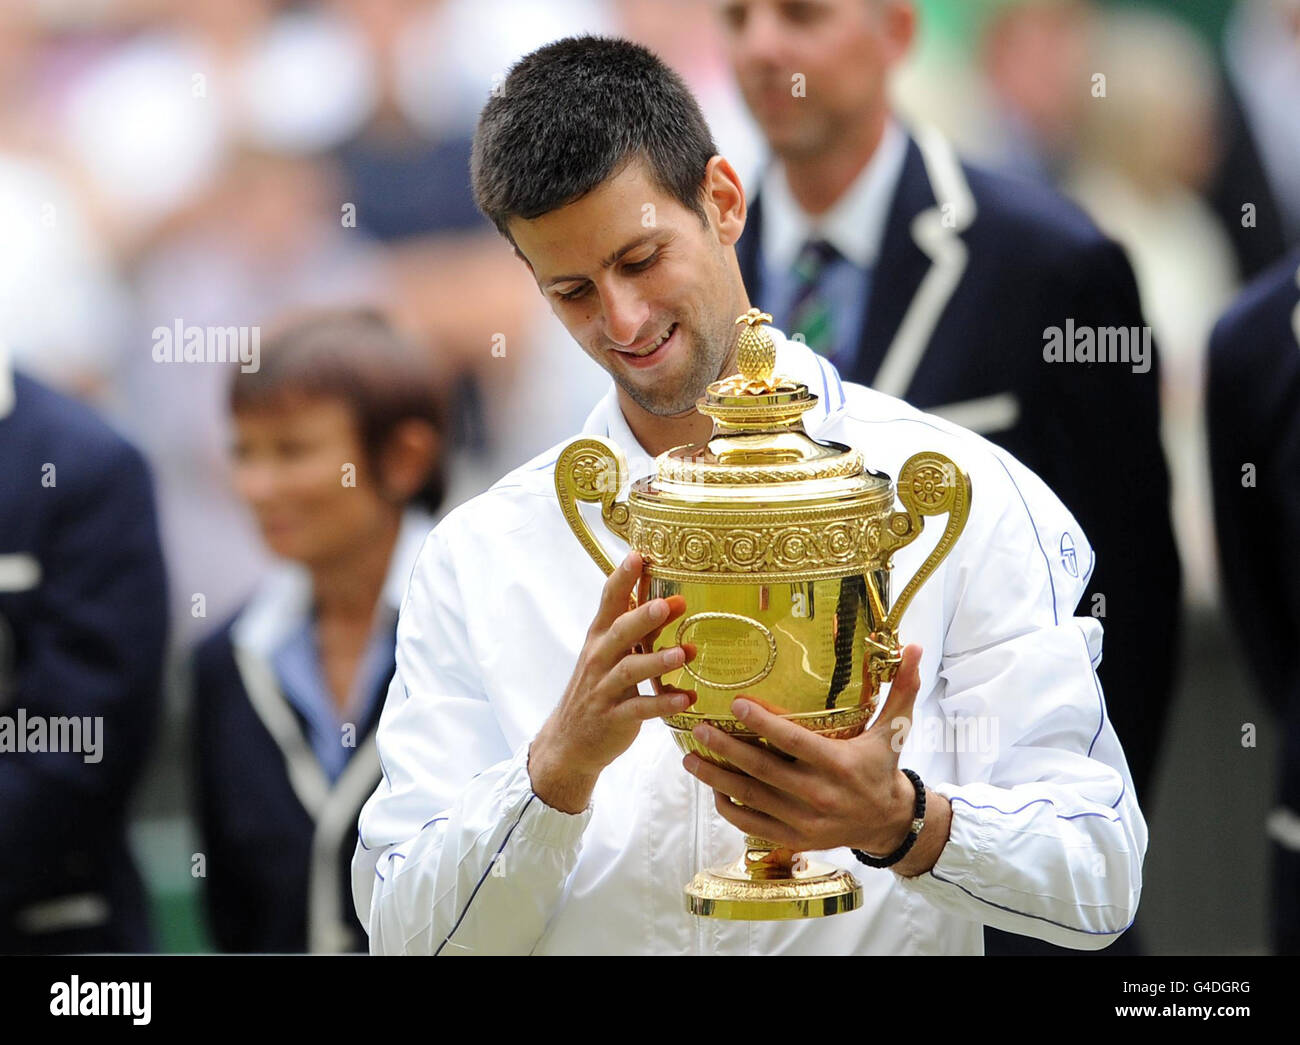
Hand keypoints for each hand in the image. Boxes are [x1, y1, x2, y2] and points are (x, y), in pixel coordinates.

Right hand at [530, 550, 696, 812]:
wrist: (570, 742)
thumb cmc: (597, 689)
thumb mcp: (607, 654)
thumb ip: (630, 627)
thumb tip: (662, 595)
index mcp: (599, 638)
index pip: (608, 602)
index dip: (622, 579)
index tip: (638, 556)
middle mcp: (598, 659)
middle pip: (618, 632)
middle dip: (642, 617)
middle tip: (669, 604)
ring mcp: (604, 690)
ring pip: (629, 670)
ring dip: (658, 661)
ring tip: (685, 653)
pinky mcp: (614, 718)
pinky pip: (639, 709)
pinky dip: (663, 704)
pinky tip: (687, 699)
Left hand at [682, 644, 933, 859]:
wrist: (887, 822)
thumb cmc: (882, 767)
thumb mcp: (894, 730)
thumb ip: (902, 689)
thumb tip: (915, 646)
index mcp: (839, 764)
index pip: (794, 742)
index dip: (764, 724)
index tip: (736, 704)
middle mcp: (818, 794)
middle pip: (763, 770)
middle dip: (727, 749)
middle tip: (700, 730)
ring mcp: (803, 820)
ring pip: (751, 798)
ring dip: (716, 778)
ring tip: (690, 757)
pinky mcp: (793, 838)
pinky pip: (751, 824)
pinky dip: (728, 807)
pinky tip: (713, 787)